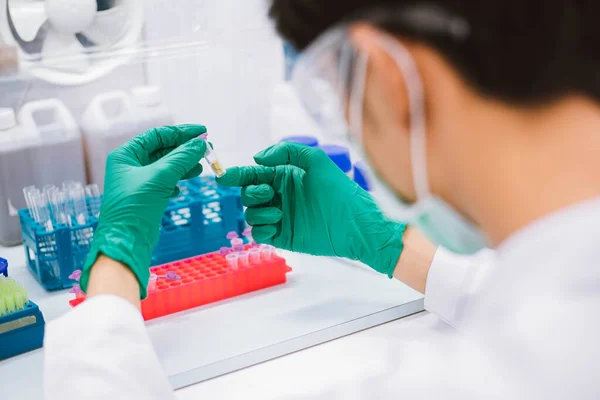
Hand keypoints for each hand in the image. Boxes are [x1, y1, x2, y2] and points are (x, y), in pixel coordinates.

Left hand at [80, 125, 206, 297]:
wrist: (126, 242)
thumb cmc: (135, 207)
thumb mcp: (160, 178)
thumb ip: (181, 158)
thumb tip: (200, 144)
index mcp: (126, 155)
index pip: (157, 136)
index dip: (180, 133)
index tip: (202, 132)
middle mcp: (129, 166)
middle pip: (162, 150)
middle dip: (184, 150)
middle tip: (206, 149)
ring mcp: (137, 182)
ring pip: (165, 166)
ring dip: (183, 165)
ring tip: (201, 167)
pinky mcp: (145, 197)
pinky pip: (164, 182)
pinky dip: (177, 181)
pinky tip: (183, 187)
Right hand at [217, 142, 405, 276]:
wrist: (356, 226)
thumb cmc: (341, 192)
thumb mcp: (317, 161)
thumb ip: (287, 152)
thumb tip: (258, 158)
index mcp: (285, 177)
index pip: (254, 174)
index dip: (237, 175)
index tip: (224, 177)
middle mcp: (280, 196)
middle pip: (248, 194)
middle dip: (251, 192)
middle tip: (269, 192)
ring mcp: (280, 218)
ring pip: (250, 215)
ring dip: (257, 212)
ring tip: (278, 213)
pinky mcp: (283, 237)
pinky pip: (259, 234)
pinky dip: (261, 230)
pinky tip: (275, 226)